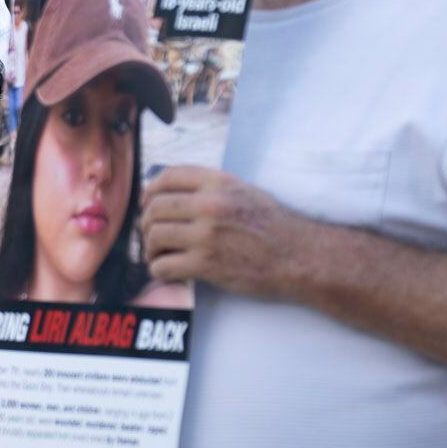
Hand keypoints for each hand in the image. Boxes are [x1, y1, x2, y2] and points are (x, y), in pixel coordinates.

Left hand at [140, 165, 316, 298]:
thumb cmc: (275, 226)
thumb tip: (176, 192)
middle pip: (155, 207)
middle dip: (146, 223)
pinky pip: (163, 265)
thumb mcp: (245, 191)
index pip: (169, 176)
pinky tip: (166, 271)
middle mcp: (209, 205)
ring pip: (154, 236)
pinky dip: (158, 270)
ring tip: (157, 255)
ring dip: (150, 248)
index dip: (150, 190)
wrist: (300, 257)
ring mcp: (206, 235)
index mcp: (218, 183)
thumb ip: (212, 188)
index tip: (147, 202)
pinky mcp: (206, 264)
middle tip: (150, 234)